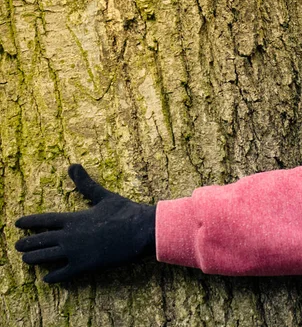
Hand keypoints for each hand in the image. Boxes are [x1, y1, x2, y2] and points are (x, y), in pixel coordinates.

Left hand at [15, 164, 155, 282]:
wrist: (141, 231)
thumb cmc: (125, 212)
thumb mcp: (104, 196)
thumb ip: (86, 184)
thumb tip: (73, 165)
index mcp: (73, 218)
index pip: (44, 220)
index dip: (29, 222)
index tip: (17, 224)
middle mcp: (69, 236)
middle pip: (40, 240)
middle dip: (27, 243)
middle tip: (18, 246)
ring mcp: (76, 252)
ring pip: (46, 257)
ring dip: (34, 259)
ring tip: (26, 260)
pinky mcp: (85, 265)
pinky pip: (63, 273)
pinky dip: (53, 277)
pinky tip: (47, 279)